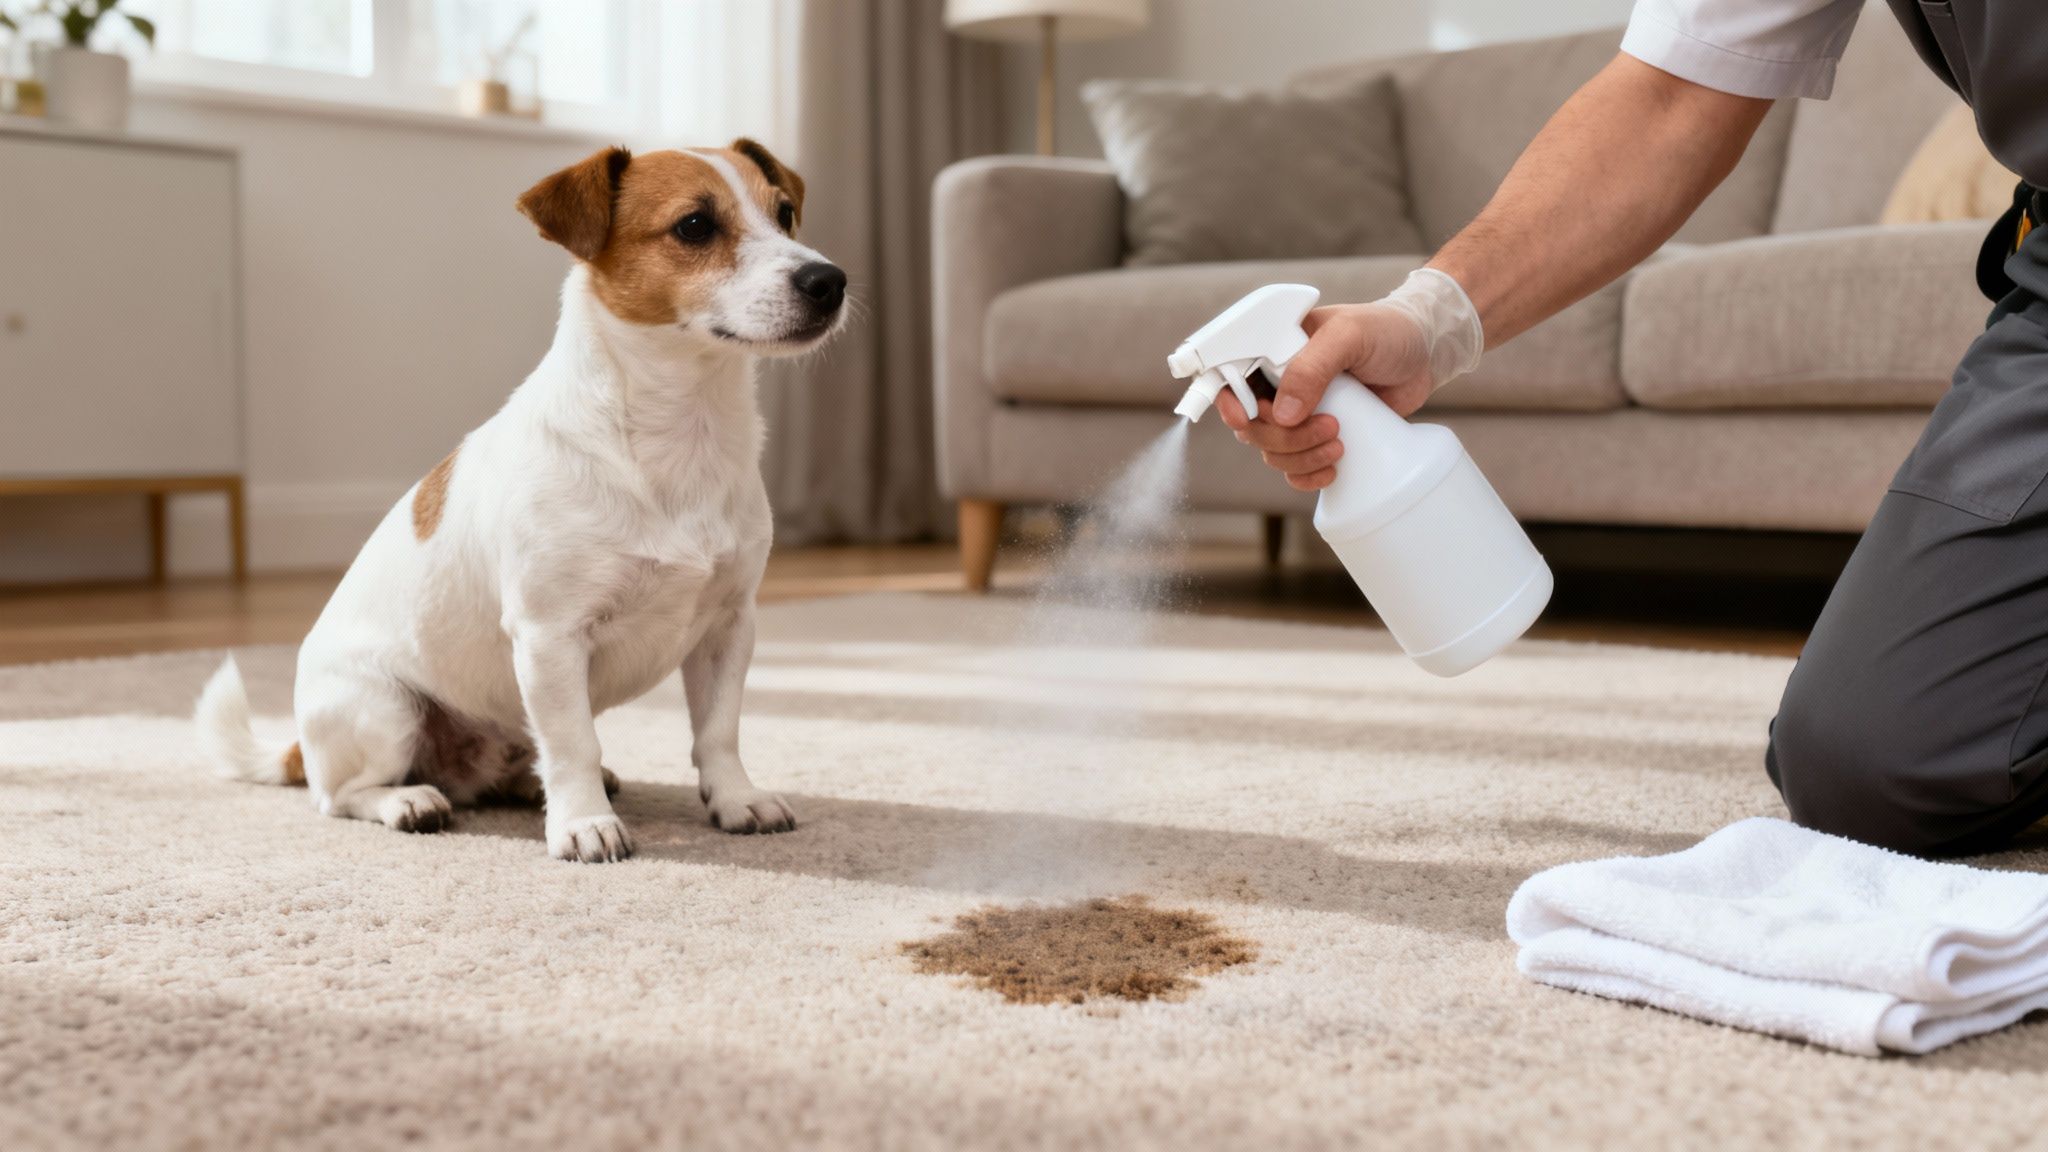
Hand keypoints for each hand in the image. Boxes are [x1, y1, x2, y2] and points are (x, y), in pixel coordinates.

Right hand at [1215, 302, 1434, 491]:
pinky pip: (1294, 468)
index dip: (1229, 403)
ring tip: (1339, 443)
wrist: (1424, 353)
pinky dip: (1306, 475)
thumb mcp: (1349, 336)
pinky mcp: (1318, 435)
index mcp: (1274, 349)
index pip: (1231, 378)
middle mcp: (1279, 382)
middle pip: (1252, 425)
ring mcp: (1299, 412)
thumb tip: (1283, 414)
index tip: (1246, 419)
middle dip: (1283, 437)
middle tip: (1328, 426)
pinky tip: (1330, 470)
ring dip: (1299, 458)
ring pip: (1272, 451)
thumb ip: (1312, 367)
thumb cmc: (1386, 330)